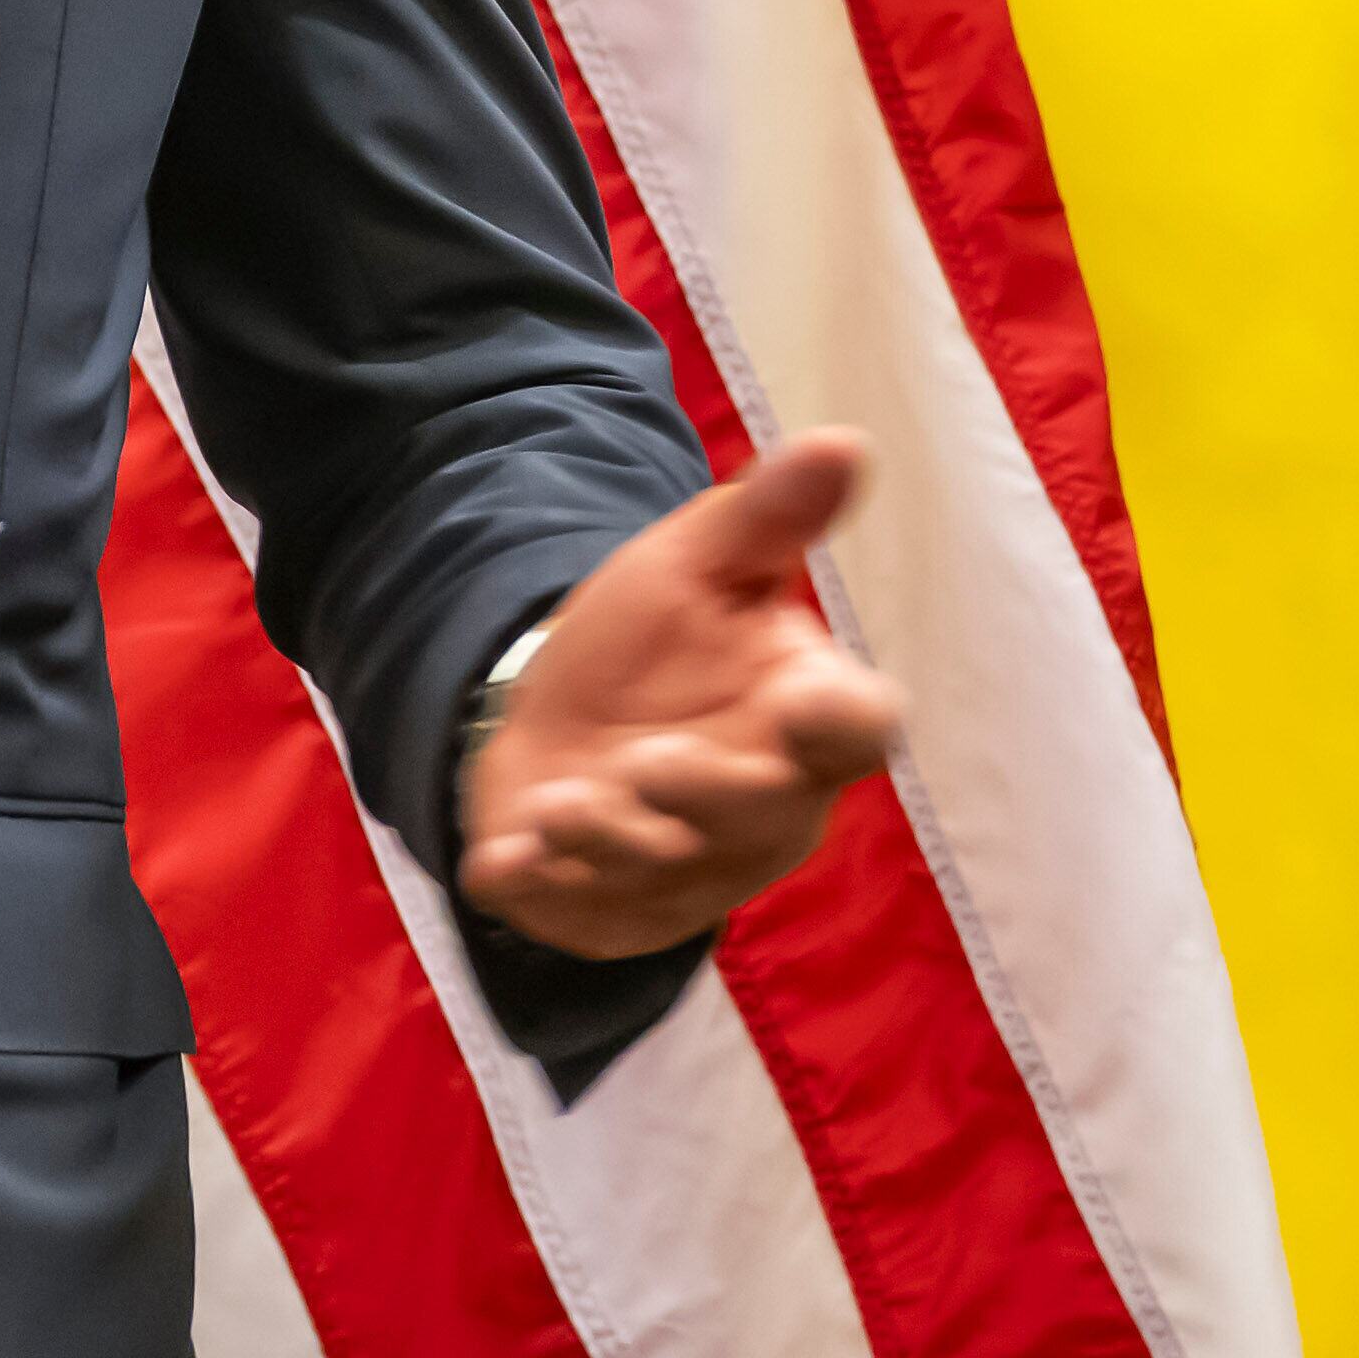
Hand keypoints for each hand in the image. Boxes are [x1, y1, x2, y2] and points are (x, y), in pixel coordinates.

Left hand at [453, 433, 907, 958]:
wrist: (556, 713)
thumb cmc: (654, 641)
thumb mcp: (700, 563)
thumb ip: (770, 518)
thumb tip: (843, 442)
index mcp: (807, 721)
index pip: (857, 731)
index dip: (840, 723)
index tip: (803, 695)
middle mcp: (767, 811)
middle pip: (764, 819)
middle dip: (708, 795)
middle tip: (651, 760)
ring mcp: (691, 874)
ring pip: (667, 873)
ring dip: (612, 842)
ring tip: (559, 804)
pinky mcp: (614, 913)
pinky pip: (584, 915)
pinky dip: (542, 892)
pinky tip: (501, 864)